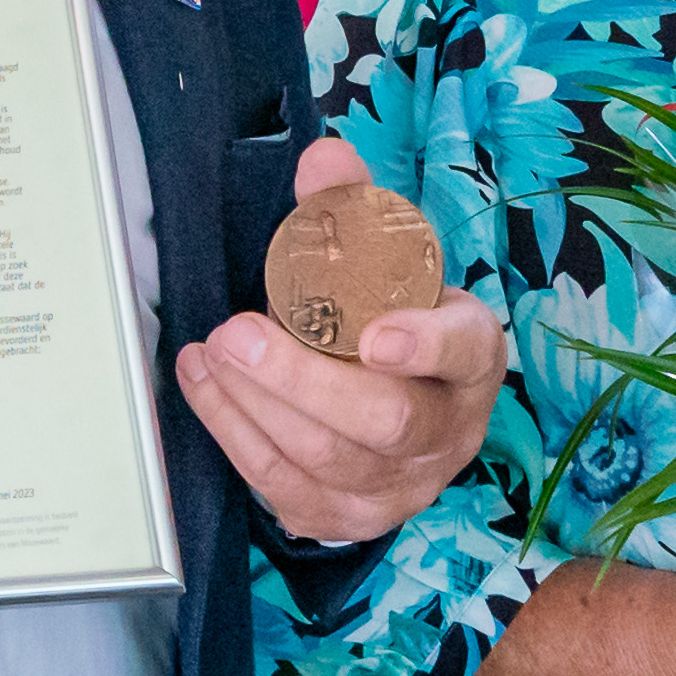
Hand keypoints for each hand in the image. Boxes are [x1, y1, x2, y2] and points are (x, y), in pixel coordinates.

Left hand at [176, 143, 509, 548]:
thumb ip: (355, 209)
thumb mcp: (390, 264)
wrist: (400, 409)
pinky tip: (204, 386)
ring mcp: (397, 487)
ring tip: (210, 352)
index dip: (424, 346)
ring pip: (325, 459)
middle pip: (384, 422)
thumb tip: (322, 157)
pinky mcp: (342, 518)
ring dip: (254, 403)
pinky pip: (283, 486)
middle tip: (238, 333)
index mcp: (471, 360)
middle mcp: (446, 434)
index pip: (464, 352)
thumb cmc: (391, 325)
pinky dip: (234, 433)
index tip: (376, 335)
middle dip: (302, 380)